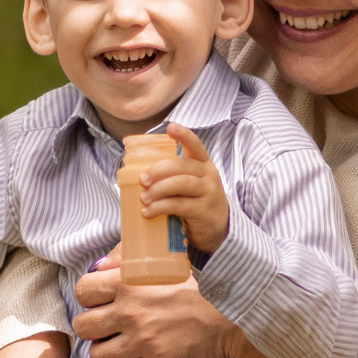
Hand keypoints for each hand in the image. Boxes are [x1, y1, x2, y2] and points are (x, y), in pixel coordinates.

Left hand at [72, 256, 234, 357]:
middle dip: (94, 329)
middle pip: (83, 327)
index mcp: (129, 283)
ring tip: (125, 348)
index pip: (82, 292)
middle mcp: (132, 312)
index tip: (102, 304)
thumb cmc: (200, 287)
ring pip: (99, 357)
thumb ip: (127, 260)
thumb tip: (98, 267)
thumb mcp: (164, 263)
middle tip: (112, 328)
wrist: (234, 313)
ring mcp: (144, 341)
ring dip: (110, 354)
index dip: (89, 299)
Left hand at [138, 120, 227, 252]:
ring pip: (181, 184)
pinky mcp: (203, 211)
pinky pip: (179, 205)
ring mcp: (208, 193)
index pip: (195, 145)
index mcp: (203, 165)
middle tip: (142, 180)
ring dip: (158, 189)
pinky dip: (160, 207)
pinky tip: (149, 212)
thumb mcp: (191, 186)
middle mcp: (208, 175)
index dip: (183, 135)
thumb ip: (175, 177)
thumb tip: (139, 177)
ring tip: (144, 198)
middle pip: (182, 166)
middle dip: (158, 171)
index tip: (170, 127)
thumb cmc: (197, 203)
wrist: (218, 230)